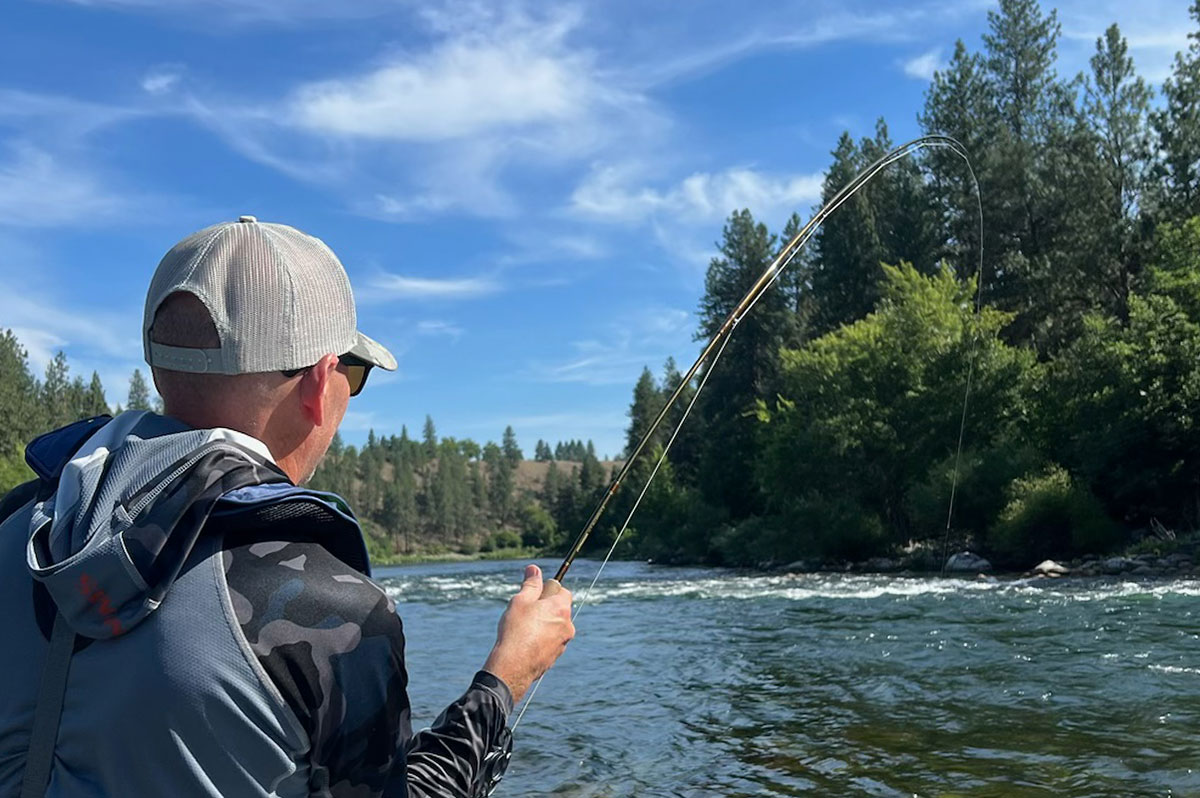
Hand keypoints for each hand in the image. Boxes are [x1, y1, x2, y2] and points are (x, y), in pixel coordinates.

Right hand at [483, 564, 574, 703]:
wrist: (513, 666)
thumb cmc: (516, 630)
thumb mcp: (521, 601)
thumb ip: (531, 584)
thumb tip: (534, 568)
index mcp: (561, 609)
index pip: (563, 591)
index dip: (548, 590)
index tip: (535, 595)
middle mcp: (567, 626)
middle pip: (559, 609)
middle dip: (545, 607)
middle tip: (525, 611)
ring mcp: (563, 643)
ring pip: (554, 626)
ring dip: (543, 624)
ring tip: (523, 629)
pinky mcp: (555, 656)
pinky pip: (550, 642)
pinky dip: (540, 639)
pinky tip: (525, 643)